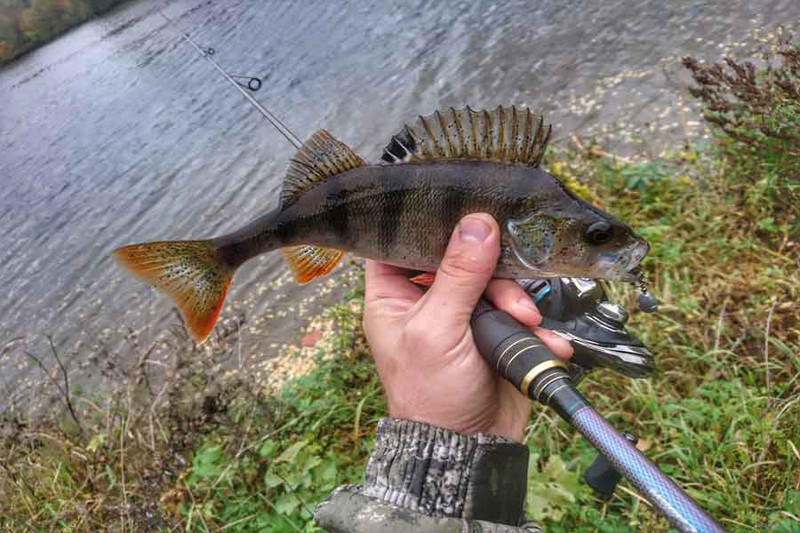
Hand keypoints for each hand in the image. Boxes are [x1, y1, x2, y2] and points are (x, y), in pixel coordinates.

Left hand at [363, 213, 572, 441]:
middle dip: (494, 276)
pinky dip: (534, 327)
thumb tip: (477, 224)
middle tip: (512, 303)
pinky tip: (546, 342)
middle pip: (461, 257)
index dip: (426, 226)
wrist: (470, 446)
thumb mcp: (437, 331)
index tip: (460, 211)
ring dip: (518, 302)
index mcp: (393, 295)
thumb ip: (457, 276)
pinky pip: (517, 311)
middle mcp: (426, 299)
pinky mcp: (494, 331)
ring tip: (529, 325)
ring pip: (495, 281)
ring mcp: (463, 314)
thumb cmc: (431, 395)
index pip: (400, 242)